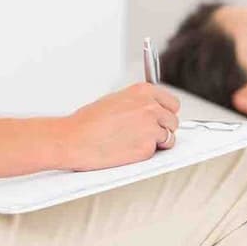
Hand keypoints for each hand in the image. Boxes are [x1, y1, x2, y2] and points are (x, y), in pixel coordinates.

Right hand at [56, 83, 180, 171]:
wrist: (73, 139)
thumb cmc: (88, 121)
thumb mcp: (117, 100)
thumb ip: (139, 103)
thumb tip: (152, 111)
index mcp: (143, 92)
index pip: (172, 103)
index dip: (166, 113)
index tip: (161, 119)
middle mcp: (151, 107)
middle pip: (173, 120)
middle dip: (163, 128)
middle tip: (147, 134)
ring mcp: (151, 127)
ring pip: (169, 137)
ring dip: (157, 142)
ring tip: (135, 142)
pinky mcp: (147, 148)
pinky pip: (156, 152)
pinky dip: (145, 154)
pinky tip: (128, 150)